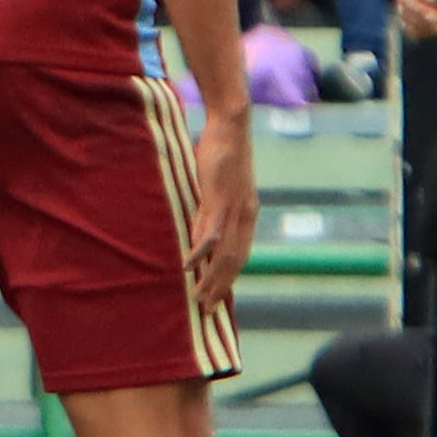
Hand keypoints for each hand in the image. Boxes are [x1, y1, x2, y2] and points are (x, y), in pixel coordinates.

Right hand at [184, 116, 257, 314]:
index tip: (218, 299)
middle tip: (207, 310)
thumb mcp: (216, 189)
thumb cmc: (221, 153)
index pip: (240, 255)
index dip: (230, 279)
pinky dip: (200, 252)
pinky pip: (210, 232)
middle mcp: (246, 216)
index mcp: (247, 214)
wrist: (231, 125)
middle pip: (234, 261)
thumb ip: (209, 213)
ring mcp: (234, 208)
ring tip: (199, 298)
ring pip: (224, 253)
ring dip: (211, 278)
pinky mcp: (220, 198)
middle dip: (221, 288)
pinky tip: (189, 266)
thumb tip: (198, 237)